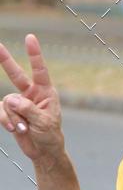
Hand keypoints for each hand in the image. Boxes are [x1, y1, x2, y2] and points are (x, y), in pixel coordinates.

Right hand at [0, 33, 63, 162]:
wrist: (43, 151)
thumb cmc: (50, 136)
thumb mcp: (44, 123)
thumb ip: (28, 109)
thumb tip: (11, 100)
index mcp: (45, 92)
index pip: (39, 70)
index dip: (34, 54)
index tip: (30, 38)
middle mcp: (31, 94)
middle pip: (15, 74)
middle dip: (5, 60)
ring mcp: (19, 102)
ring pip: (8, 102)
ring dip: (14, 117)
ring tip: (24, 128)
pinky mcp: (10, 112)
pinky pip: (1, 111)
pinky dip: (6, 120)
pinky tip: (14, 129)